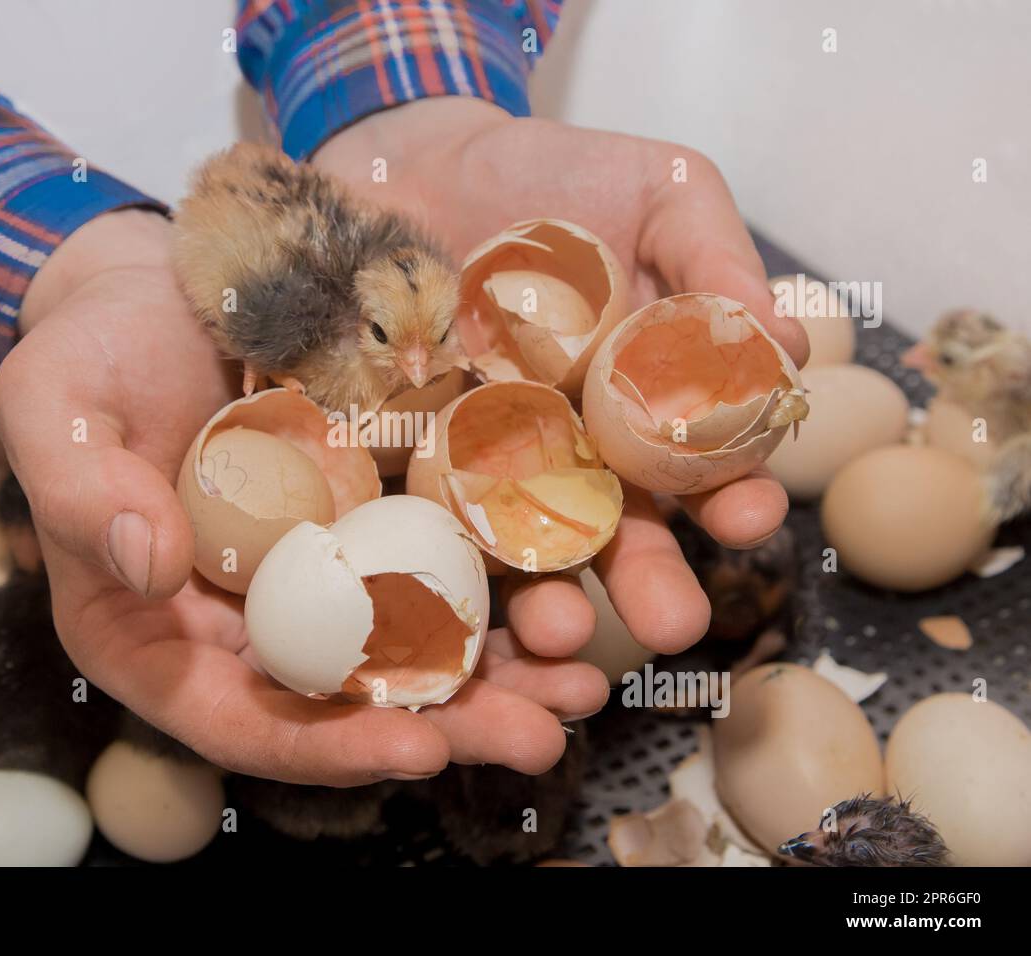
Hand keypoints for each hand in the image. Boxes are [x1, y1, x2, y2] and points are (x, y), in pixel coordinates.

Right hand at [0, 208, 605, 785]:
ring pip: (408, 647)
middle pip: (344, 704)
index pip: (238, 718)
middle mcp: (244, 622)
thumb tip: (147, 567)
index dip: (324, 747)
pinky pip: (440, 565)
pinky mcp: (373, 517)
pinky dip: (504, 587)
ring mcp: (318, 573)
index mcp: (154, 630)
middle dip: (445, 727)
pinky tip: (574, 593)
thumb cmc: (89, 347)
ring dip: (500, 677)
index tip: (413, 749)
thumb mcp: (57, 402)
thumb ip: (79, 487)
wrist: (158, 283)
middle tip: (543, 737)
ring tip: (587, 687)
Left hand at [316, 98, 809, 656]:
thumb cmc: (555, 175)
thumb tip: (789, 338)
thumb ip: (718, 258)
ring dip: (549, 599)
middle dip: (649, 581)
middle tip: (671, 626)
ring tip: (560, 631)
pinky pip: (425, 519)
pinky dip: (439, 561)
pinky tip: (451, 593)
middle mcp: (576, 450)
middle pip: (621, 530)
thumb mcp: (660, 191)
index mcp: (648, 403)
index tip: (748, 514)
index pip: (703, 464)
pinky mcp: (408, 459)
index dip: (732, 492)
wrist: (420, 162)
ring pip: (525, 547)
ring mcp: (489, 463)